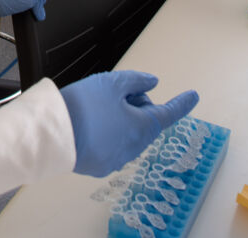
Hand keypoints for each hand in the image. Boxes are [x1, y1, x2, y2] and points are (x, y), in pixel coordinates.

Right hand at [60, 71, 198, 176]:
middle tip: (113, 94)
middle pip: (145, 121)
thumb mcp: (112, 83)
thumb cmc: (85, 106)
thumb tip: (152, 84)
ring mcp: (118, 160)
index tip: (193, 96)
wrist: (53, 135)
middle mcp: (136, 147)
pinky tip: (88, 125)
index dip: (182, 102)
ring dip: (121, 120)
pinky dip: (107, 134)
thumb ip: (137, 81)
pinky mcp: (101, 167)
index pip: (170, 113)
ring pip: (128, 134)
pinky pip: (111, 146)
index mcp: (144, 126)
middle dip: (136, 106)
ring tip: (96, 109)